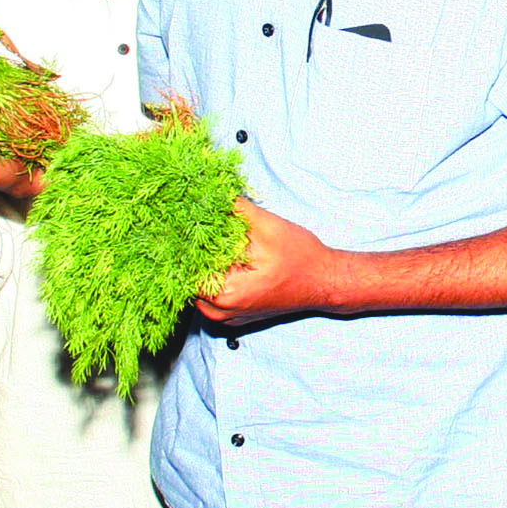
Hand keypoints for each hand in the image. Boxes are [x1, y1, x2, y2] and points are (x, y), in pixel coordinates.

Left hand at [195, 199, 344, 326]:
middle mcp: (221, 312)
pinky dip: (213, 273)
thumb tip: (208, 191)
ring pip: (198, 286)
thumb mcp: (268, 227)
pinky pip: (211, 293)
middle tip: (193, 222)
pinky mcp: (235, 312)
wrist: (325, 281)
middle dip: (191, 249)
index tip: (181, 219)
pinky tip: (222, 253)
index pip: (184, 267)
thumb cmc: (301, 258)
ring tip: (209, 236)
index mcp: (224, 294)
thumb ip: (236, 209)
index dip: (181, 241)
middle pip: (188, 277)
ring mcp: (228, 316)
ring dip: (202, 261)